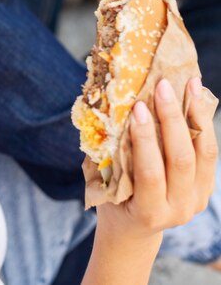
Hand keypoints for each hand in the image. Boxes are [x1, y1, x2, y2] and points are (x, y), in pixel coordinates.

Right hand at [97, 78, 217, 242]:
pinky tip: (196, 96)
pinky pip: (209, 150)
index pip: (150, 172)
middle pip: (181, 159)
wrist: (134, 228)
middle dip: (171, 118)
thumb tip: (106, 109)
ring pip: (203, 152)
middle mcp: (179, 209)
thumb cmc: (111, 200)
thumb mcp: (103, 183)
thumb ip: (107, 153)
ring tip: (190, 83)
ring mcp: (197, 198)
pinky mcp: (206, 186)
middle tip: (162, 87)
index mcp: (149, 212)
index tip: (137, 108)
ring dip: (196, 114)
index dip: (145, 139)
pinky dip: (203, 121)